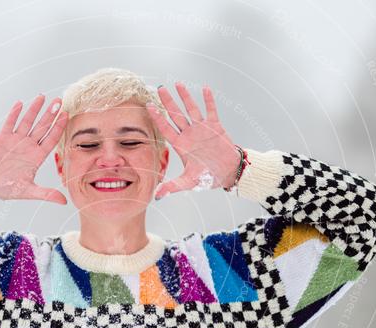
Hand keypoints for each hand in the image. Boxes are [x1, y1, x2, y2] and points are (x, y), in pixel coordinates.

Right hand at [0, 94, 68, 203]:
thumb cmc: (7, 189)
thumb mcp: (29, 192)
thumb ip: (46, 194)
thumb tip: (64, 201)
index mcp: (37, 157)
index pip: (51, 139)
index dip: (58, 127)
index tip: (66, 116)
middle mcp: (28, 146)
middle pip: (42, 127)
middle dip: (50, 114)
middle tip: (59, 101)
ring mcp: (16, 141)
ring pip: (27, 122)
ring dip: (34, 110)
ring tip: (42, 97)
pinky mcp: (2, 138)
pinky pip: (9, 123)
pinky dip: (14, 114)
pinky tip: (20, 103)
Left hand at [146, 82, 241, 199]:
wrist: (227, 173)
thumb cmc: (207, 177)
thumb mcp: (189, 182)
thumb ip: (173, 186)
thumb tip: (158, 196)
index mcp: (181, 145)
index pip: (166, 128)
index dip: (157, 118)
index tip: (149, 107)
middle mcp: (189, 134)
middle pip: (176, 115)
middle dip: (168, 102)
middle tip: (160, 89)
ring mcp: (201, 129)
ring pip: (191, 109)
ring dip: (185, 97)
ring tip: (178, 84)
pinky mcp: (215, 126)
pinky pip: (211, 111)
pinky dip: (208, 100)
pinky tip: (205, 89)